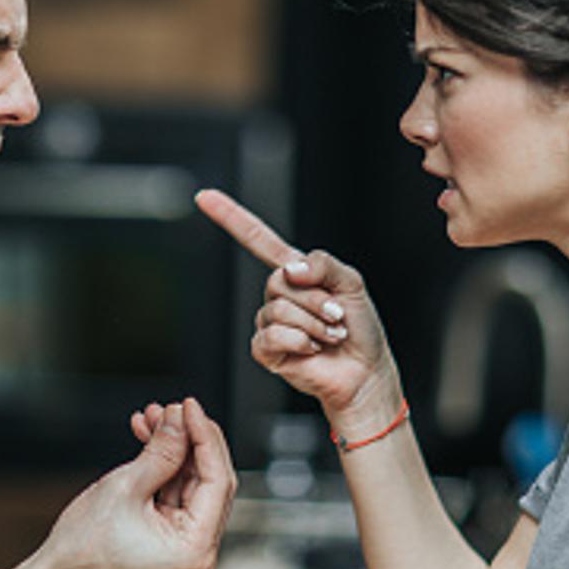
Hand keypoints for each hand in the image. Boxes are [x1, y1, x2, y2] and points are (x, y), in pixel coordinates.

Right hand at [34, 398, 235, 568]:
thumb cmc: (83, 550)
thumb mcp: (126, 487)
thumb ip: (162, 451)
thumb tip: (181, 419)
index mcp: (196, 549)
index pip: (217, 480)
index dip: (204, 437)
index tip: (190, 406)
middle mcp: (199, 554)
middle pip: (209, 481)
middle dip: (188, 440)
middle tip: (171, 410)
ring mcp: (186, 549)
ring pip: (191, 484)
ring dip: (172, 450)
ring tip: (150, 419)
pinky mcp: (171, 542)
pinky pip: (176, 496)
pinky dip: (163, 470)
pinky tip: (148, 440)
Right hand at [195, 188, 401, 426]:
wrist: (364, 370)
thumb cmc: (359, 328)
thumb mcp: (351, 282)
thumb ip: (323, 264)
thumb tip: (290, 270)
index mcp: (295, 273)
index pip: (258, 240)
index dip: (231, 217)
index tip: (205, 197)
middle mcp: (279, 295)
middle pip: (279, 281)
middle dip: (316, 300)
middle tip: (336, 316)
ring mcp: (270, 322)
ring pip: (279, 309)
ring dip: (314, 324)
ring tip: (329, 335)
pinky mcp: (267, 350)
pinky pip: (272, 336)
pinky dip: (300, 342)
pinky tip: (312, 348)